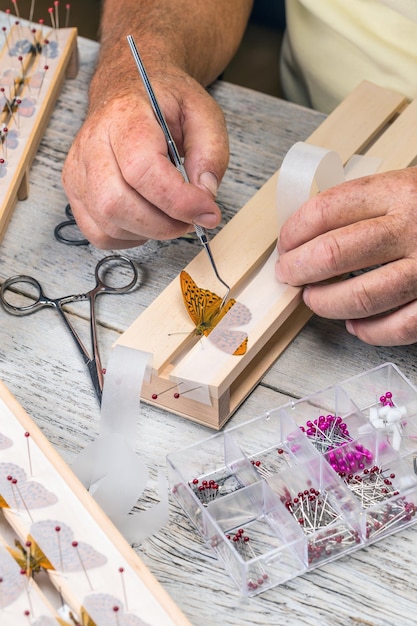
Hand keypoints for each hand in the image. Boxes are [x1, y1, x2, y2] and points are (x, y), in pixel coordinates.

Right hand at [62, 67, 228, 248]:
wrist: (129, 89)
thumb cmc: (164, 101)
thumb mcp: (203, 112)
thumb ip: (211, 152)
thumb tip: (205, 195)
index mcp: (123, 116)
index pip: (141, 170)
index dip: (178, 200)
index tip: (207, 211)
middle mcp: (91, 143)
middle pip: (115, 204)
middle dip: (162, 224)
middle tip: (190, 218)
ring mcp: (78, 170)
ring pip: (107, 224)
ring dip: (149, 232)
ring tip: (171, 215)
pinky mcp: (75, 192)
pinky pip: (99, 234)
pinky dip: (129, 237)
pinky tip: (147, 218)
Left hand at [275, 167, 416, 345]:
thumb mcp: (406, 185)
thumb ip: (363, 205)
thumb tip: (306, 235)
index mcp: (398, 191)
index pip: (324, 211)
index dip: (292, 232)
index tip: (285, 244)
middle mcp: (412, 228)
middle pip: (332, 255)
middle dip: (297, 270)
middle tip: (289, 274)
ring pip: (359, 297)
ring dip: (324, 303)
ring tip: (313, 299)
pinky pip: (396, 328)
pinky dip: (368, 331)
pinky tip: (354, 324)